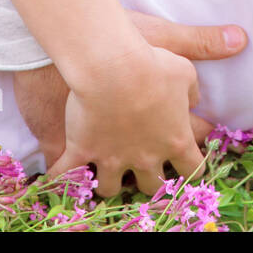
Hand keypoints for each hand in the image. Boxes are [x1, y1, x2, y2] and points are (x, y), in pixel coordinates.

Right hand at [48, 42, 200, 196]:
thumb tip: (195, 99)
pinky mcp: (82, 152)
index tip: (185, 161)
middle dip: (150, 179)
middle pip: (152, 187)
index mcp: (175, 140)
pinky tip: (57, 177)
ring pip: (110, 189)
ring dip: (109, 181)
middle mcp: (146, 157)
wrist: (112, 64)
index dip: (191, 168)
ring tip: (105, 171)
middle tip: (145, 166)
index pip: (192, 170)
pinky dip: (60, 178)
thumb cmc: (153, 64)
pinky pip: (66, 175)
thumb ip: (193, 90)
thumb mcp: (184, 71)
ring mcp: (112, 158)